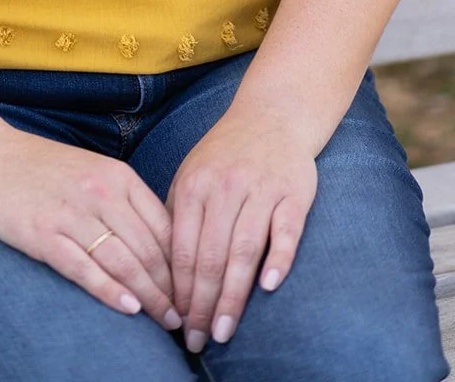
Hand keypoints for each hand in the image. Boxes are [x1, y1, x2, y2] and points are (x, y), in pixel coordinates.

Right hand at [0, 126, 182, 332]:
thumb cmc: (44, 169)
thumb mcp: (93, 172)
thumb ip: (124, 201)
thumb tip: (160, 244)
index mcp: (117, 176)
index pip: (163, 226)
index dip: (181, 263)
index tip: (190, 288)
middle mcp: (100, 193)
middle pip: (148, 249)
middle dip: (170, 287)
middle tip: (183, 315)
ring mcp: (71, 214)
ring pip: (123, 262)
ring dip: (149, 296)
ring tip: (164, 320)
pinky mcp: (44, 234)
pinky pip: (84, 269)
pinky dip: (109, 291)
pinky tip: (128, 309)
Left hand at [165, 105, 316, 353]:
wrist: (273, 115)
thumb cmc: (226, 154)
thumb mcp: (192, 174)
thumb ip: (177, 215)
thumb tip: (161, 270)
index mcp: (194, 185)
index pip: (182, 248)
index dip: (178, 290)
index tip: (176, 323)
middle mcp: (225, 187)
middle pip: (210, 255)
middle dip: (202, 304)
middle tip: (198, 340)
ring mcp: (260, 189)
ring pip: (244, 249)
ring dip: (233, 296)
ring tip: (225, 332)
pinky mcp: (293, 193)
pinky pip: (286, 231)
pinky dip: (279, 258)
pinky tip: (269, 288)